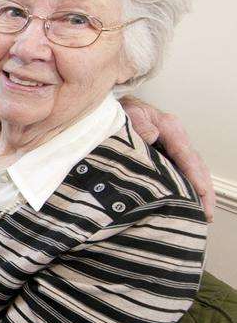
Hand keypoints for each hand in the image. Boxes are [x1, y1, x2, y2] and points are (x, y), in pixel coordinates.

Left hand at [122, 96, 214, 220]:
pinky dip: (190, 187)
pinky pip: (183, 172)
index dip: (194, 174)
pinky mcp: (168, 154)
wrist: (114, 108)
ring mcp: (174, 147)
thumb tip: (151, 136)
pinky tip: (191, 203)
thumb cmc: (121, 110)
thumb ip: (139, 123)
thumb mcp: (129, 112)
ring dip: (201, 192)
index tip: (200, 192)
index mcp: (170, 127)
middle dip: (204, 190)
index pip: (186, 154)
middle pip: (196, 165)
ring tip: (204, 214)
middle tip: (207, 214)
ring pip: (193, 170)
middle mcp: (176, 138)